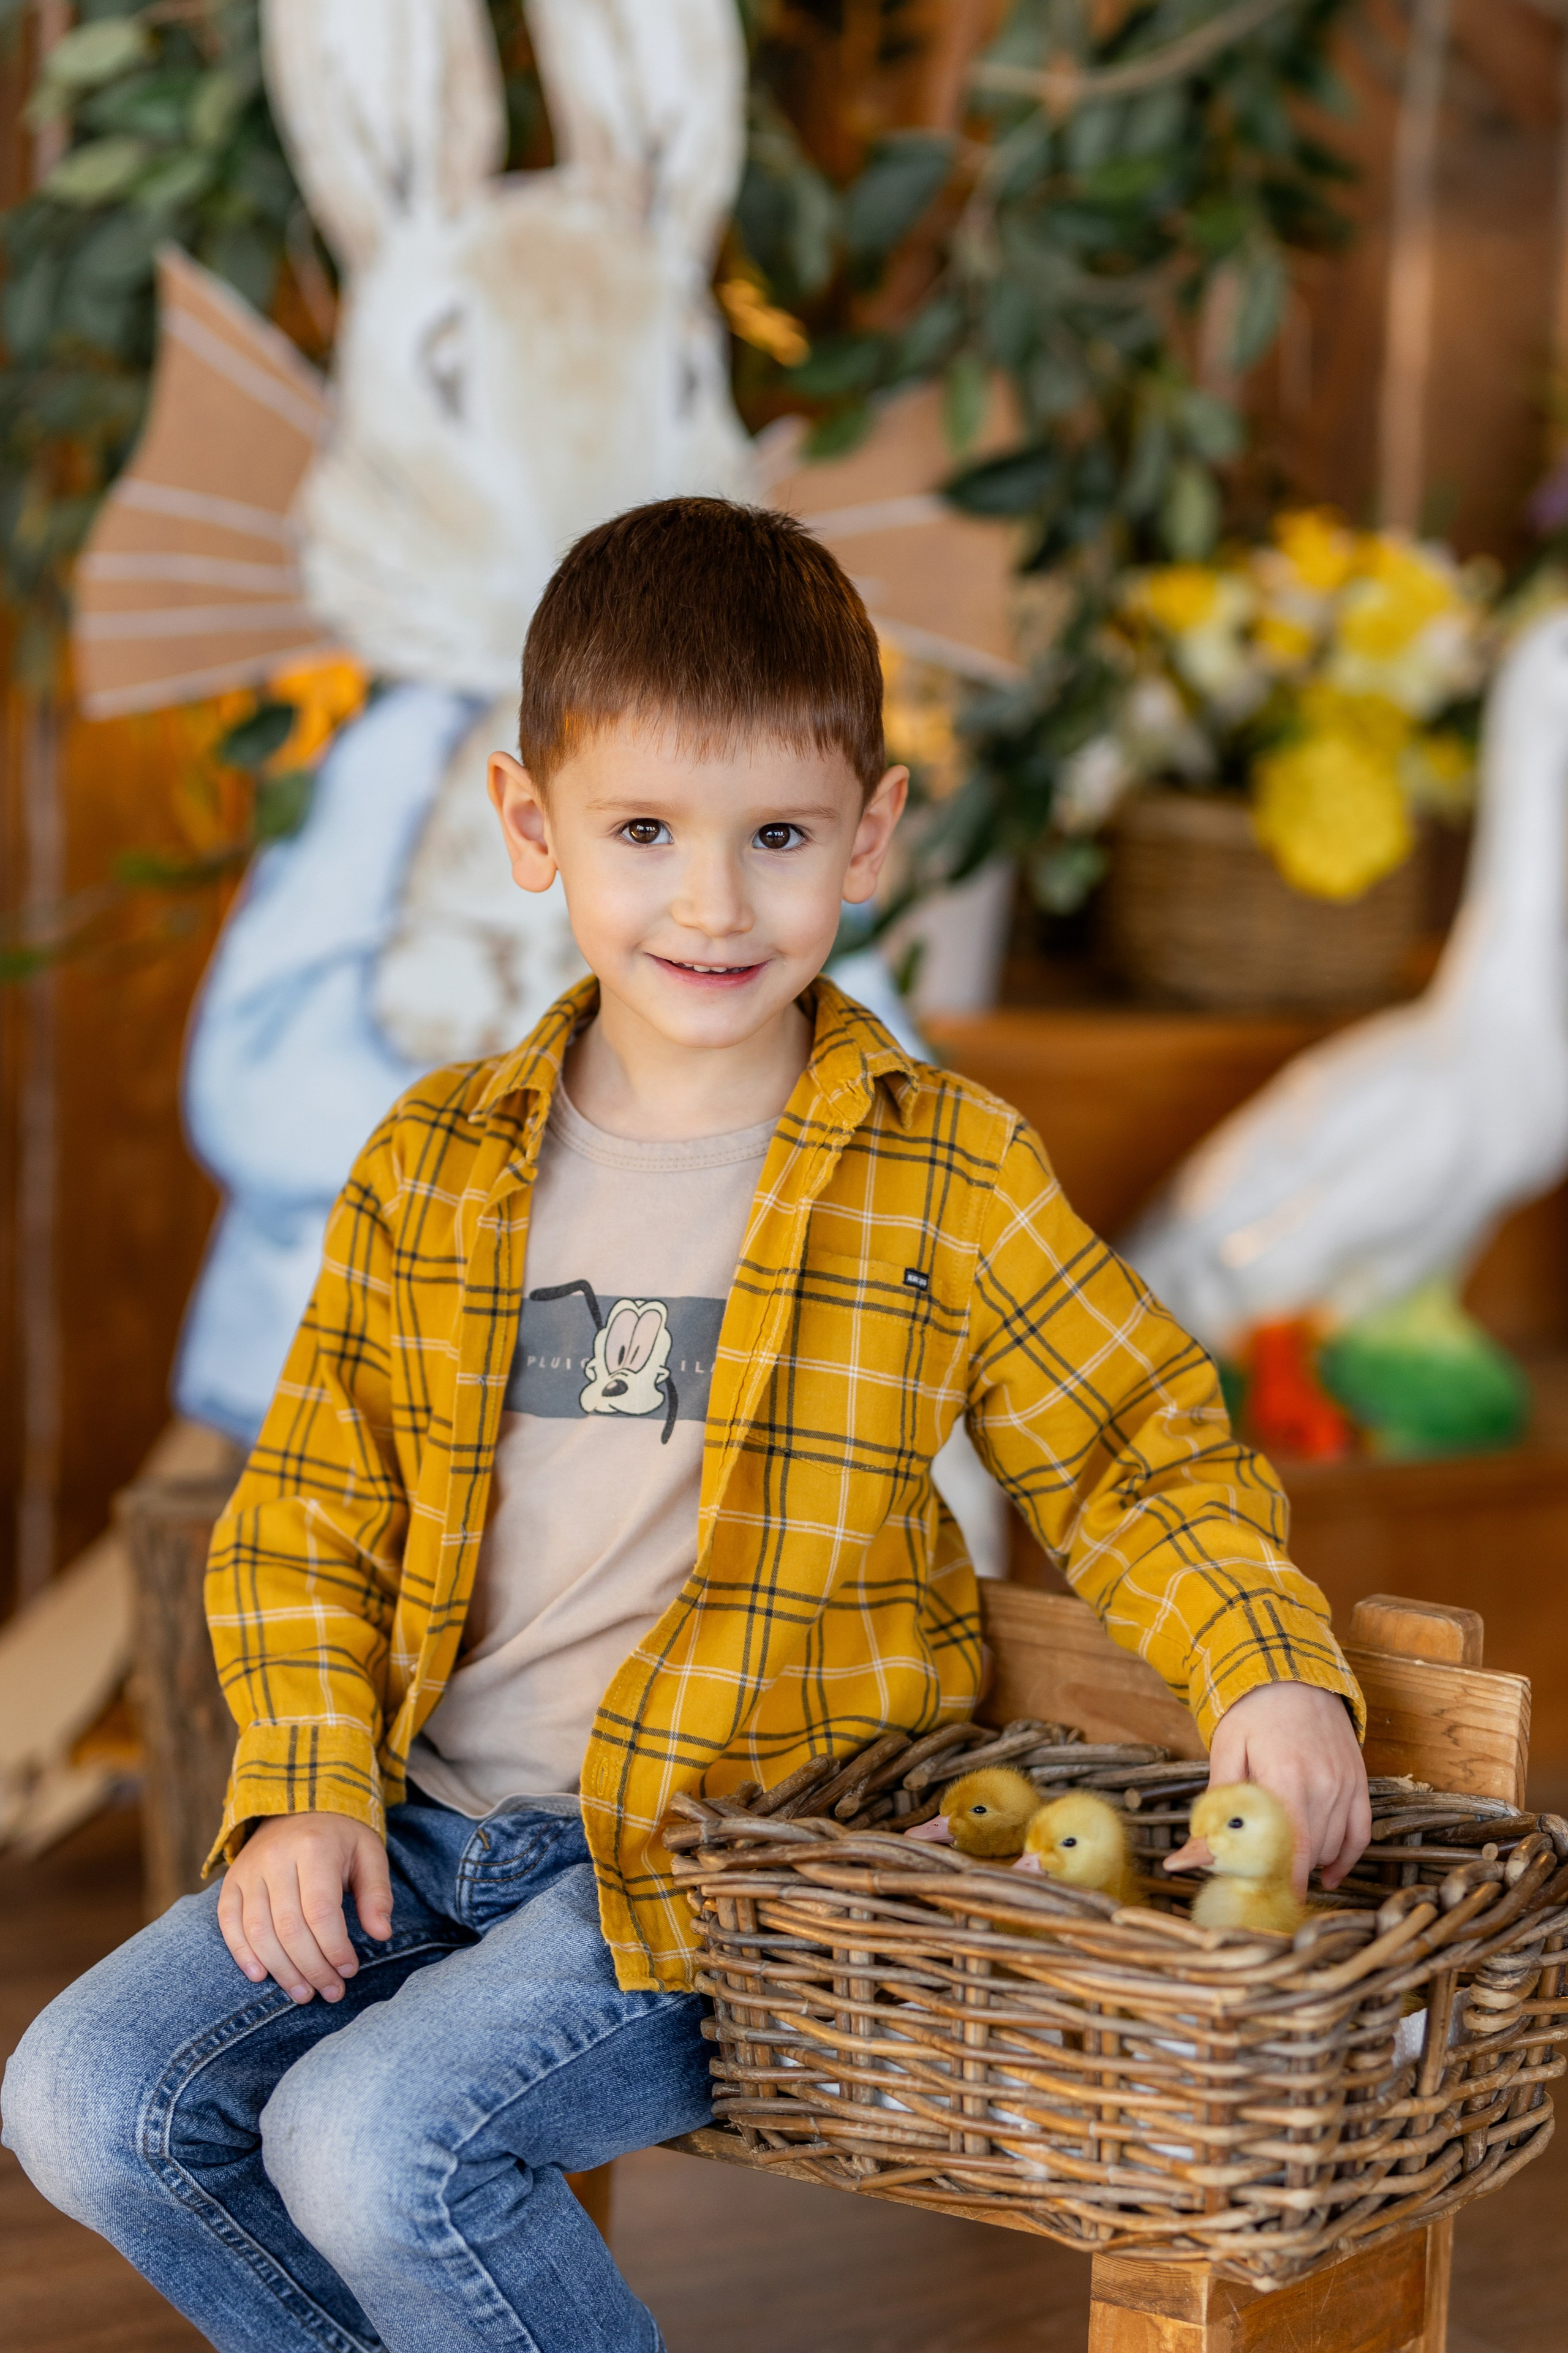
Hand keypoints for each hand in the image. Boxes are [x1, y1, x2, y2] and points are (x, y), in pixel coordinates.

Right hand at [218, 1812, 392, 2003]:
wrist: (298, 1802)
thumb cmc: (340, 1836)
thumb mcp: (369, 1853)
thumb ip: (377, 1893)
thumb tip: (381, 1934)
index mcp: (314, 1847)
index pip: (320, 1910)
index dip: (334, 1948)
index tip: (350, 1970)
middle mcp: (275, 1858)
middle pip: (288, 1927)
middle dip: (311, 1968)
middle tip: (331, 1993)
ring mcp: (248, 1870)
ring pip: (258, 1931)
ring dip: (281, 1970)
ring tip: (304, 1993)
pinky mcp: (231, 1881)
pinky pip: (228, 1923)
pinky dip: (242, 1954)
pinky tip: (261, 1976)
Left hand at [1178, 1683, 1370, 1895]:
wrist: (1291, 1672)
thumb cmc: (1250, 1712)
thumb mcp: (1224, 1754)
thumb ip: (1212, 1814)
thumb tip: (1181, 1862)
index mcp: (1286, 1780)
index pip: (1288, 1853)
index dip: (1275, 1885)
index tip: (1259, 1903)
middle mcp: (1323, 1786)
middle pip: (1309, 1855)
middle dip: (1286, 1877)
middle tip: (1262, 1887)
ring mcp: (1345, 1785)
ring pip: (1332, 1848)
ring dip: (1309, 1865)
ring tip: (1282, 1866)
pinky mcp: (1358, 1783)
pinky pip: (1360, 1835)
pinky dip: (1345, 1859)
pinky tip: (1326, 1874)